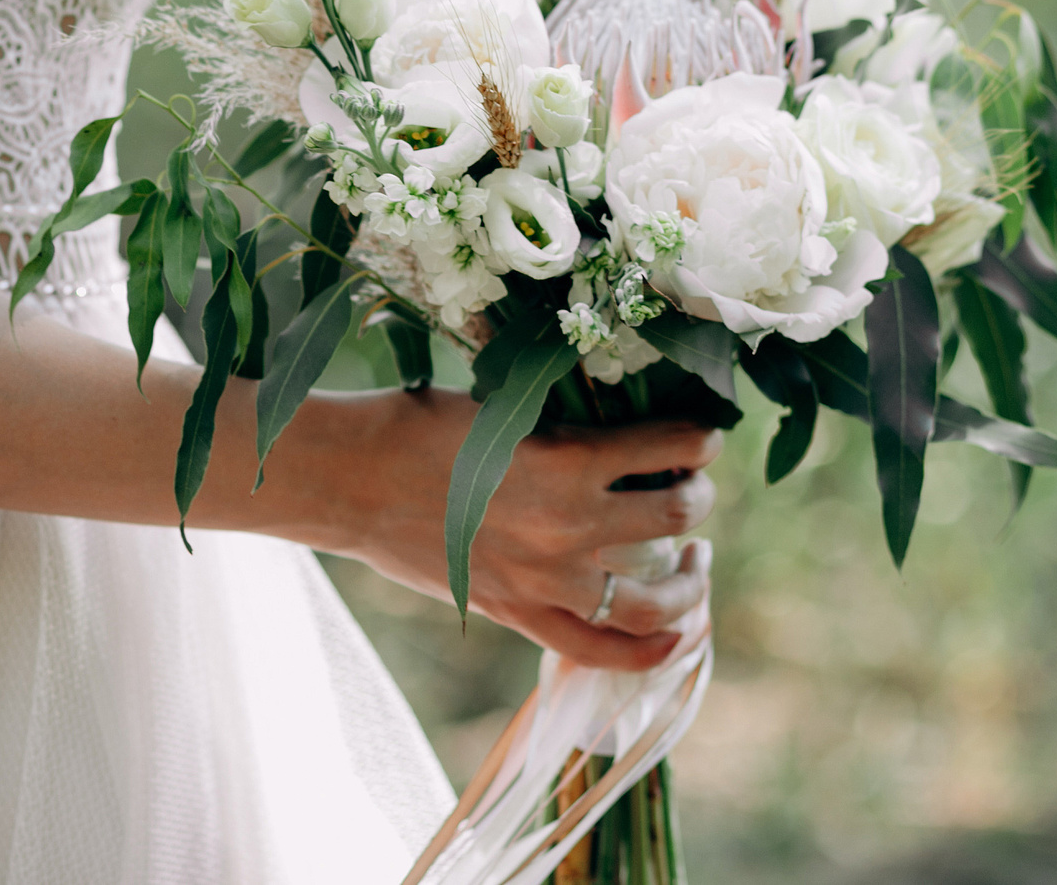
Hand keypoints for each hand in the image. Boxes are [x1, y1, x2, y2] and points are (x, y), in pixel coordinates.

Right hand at [325, 389, 721, 672]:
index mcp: (568, 459)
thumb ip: (565, 424)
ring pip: (657, 598)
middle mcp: (569, 524)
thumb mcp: (504, 406)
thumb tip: (621, 423)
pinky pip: (604, 649)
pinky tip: (678, 632)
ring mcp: (546, 580)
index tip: (705, 437)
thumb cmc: (418, 425)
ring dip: (691, 578)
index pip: (671, 448)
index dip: (702, 440)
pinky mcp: (520, 614)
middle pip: (677, 516)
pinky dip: (653, 649)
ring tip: (695, 558)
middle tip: (692, 485)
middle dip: (698, 495)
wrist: (351, 480)